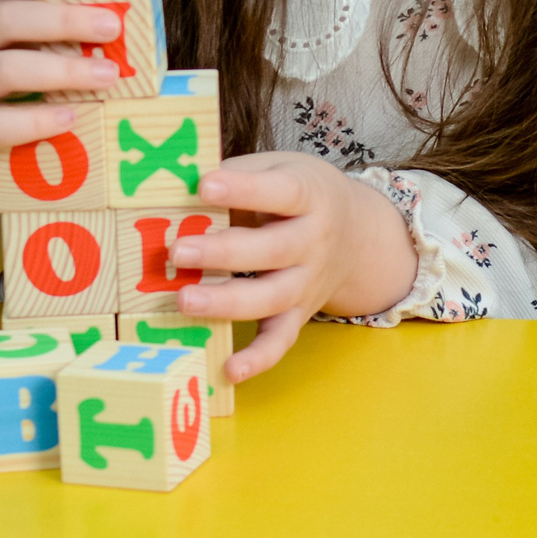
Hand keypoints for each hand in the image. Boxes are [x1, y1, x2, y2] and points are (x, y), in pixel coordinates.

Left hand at [170, 153, 420, 384]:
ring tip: (184, 300)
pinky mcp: (298, 314)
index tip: (204, 186)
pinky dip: (258, 358)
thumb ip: (238, 174)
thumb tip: (178, 181)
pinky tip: (229, 369)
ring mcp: (308, 282)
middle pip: (273, 250)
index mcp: (310, 196)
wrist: (358, 235)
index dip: (243, 189)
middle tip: (178, 251)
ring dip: (227, 302)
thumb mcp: (280, 168)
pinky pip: (281, 340)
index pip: (281, 192)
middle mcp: (314, 242)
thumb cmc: (302, 194)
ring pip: (272, 297)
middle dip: (224, 252)